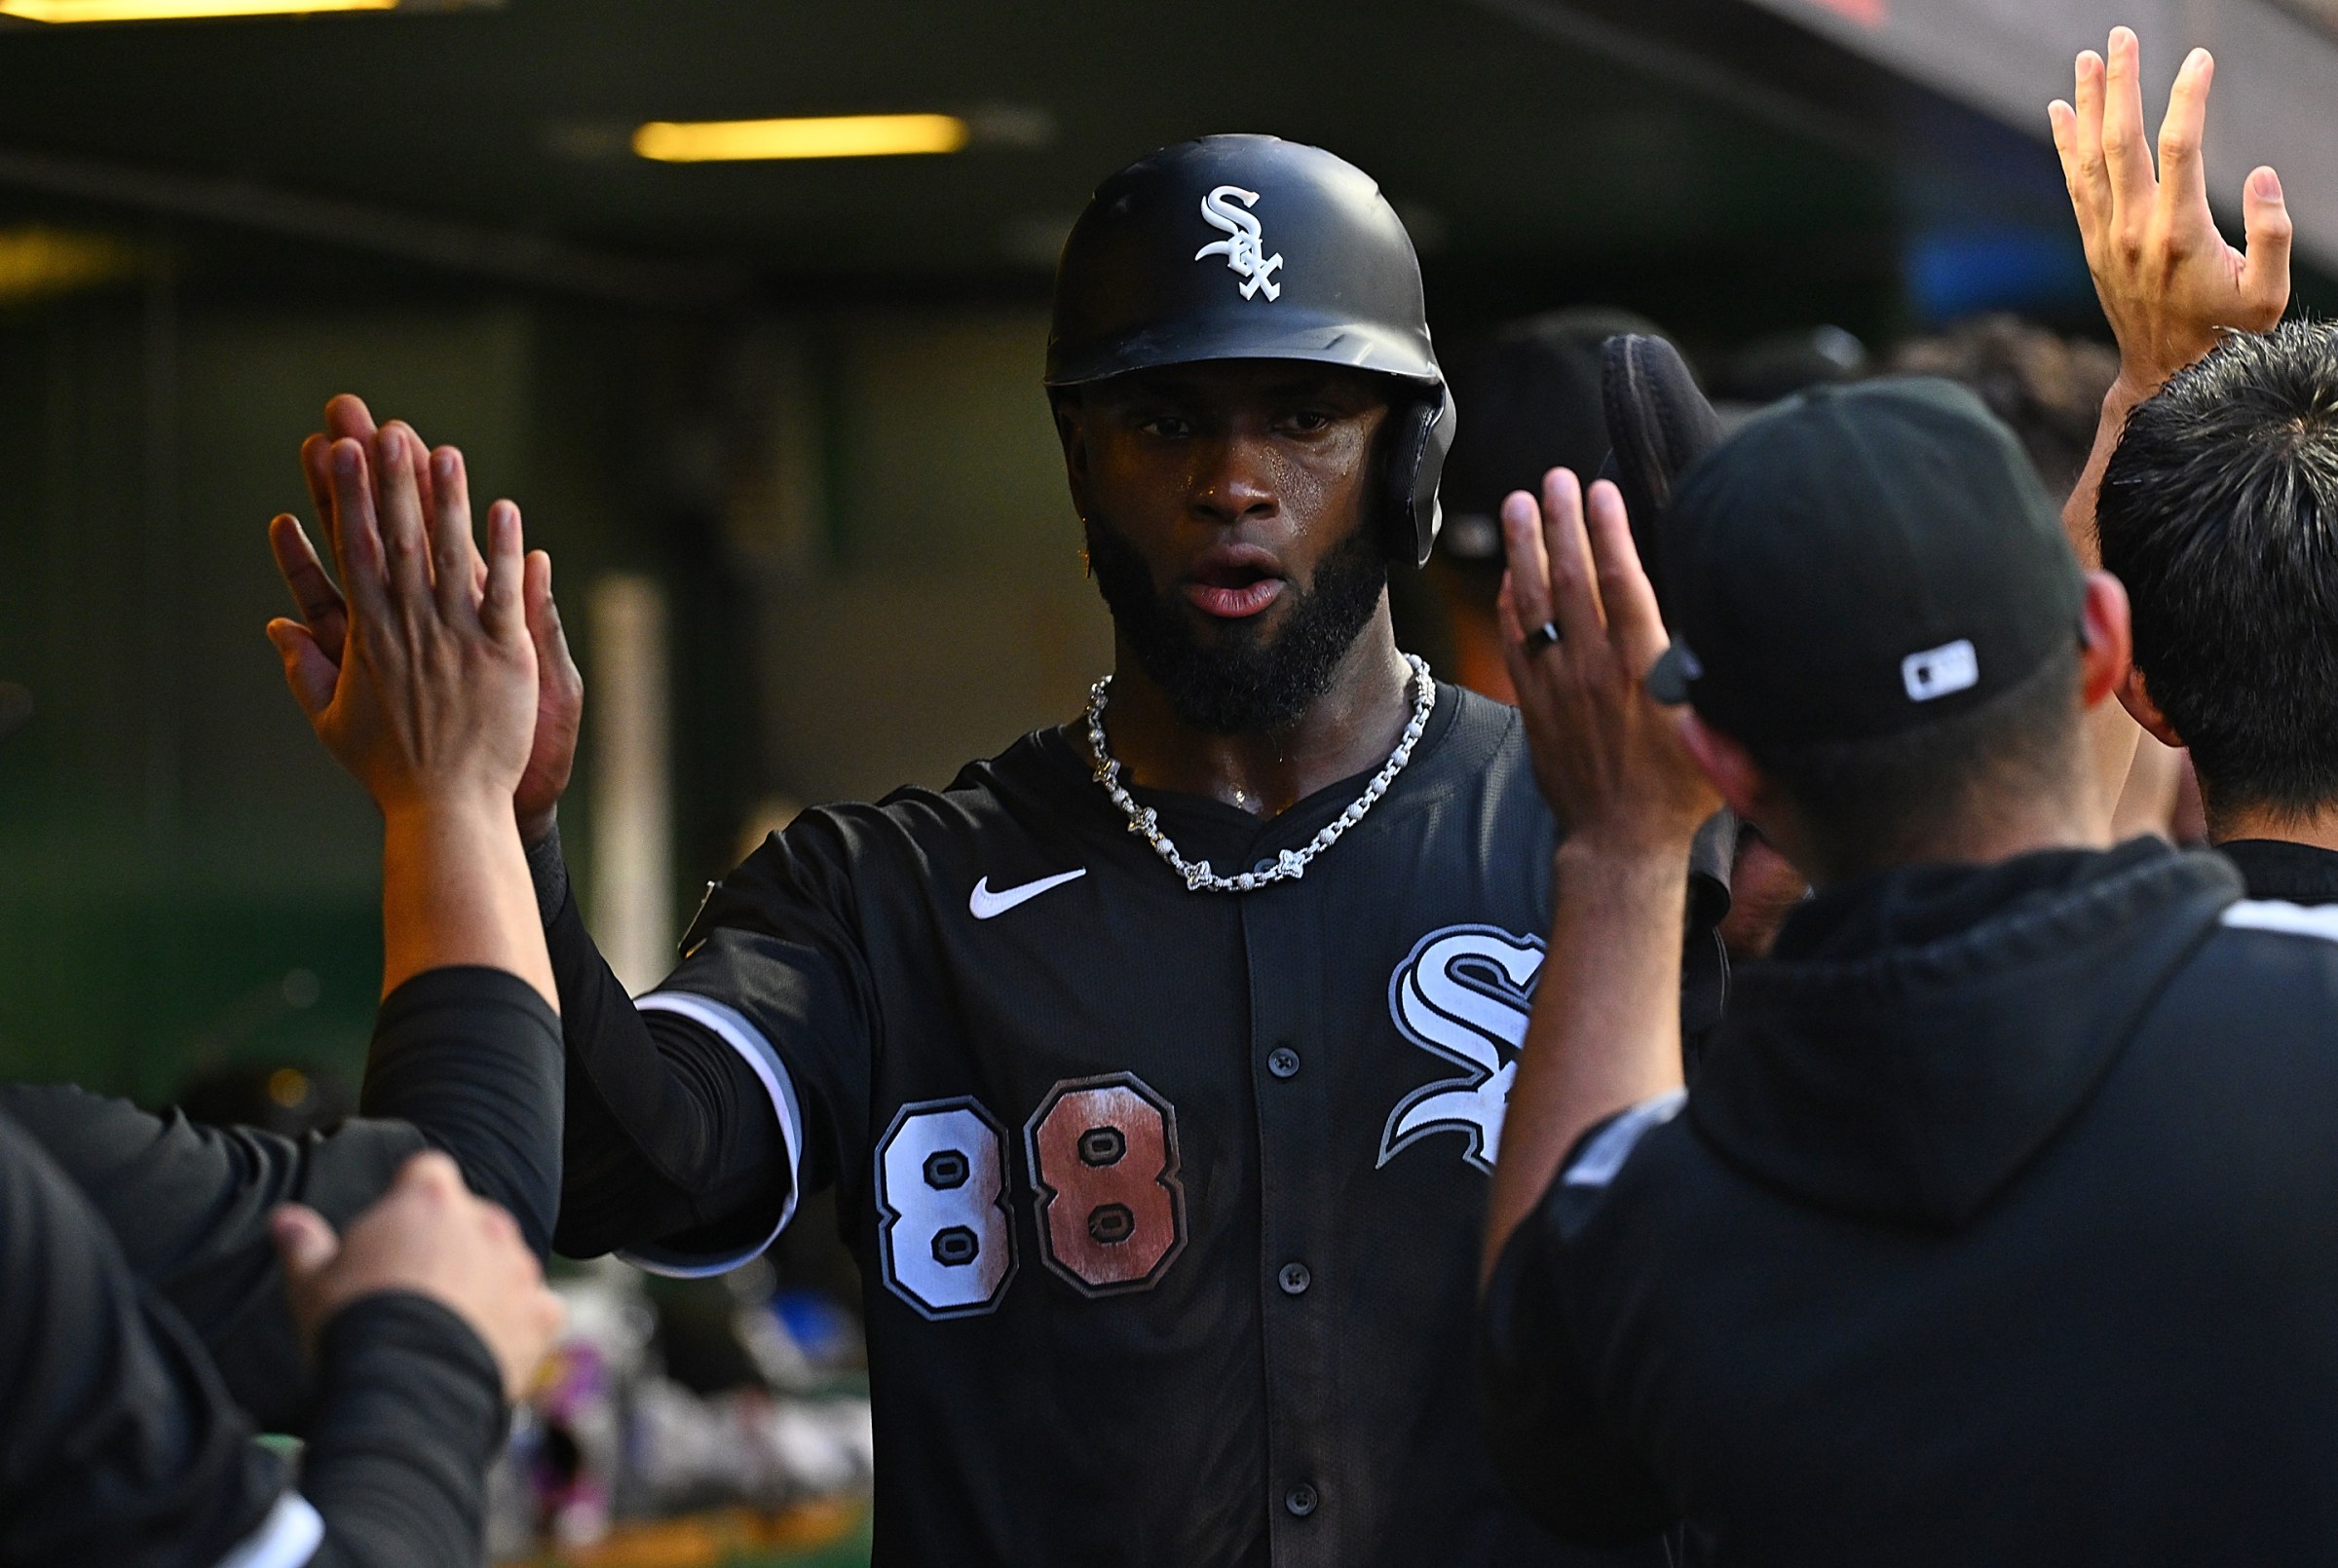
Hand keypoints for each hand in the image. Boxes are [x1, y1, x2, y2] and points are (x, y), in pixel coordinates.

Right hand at [271, 1152, 564, 1402]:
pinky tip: (487, 1348)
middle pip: (471, 1220)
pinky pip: (538, 1310)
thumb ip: (304, 1244)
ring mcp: (519, 1267)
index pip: (427, 1173)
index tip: (393, 1230)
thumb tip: (284, 1219)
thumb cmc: (353, 1326)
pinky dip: (519, 1325)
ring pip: (505, 1263)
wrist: (404, 1389)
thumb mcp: (311, 1283)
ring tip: (446, 1326)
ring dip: (486, 1283)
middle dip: (449, 1245)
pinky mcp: (542, 1314)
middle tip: (415, 1289)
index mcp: (429, 1200)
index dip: (409, 1197)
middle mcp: (485, 1223)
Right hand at [274, 395, 582, 841]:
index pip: (355, 552)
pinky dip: (505, 551)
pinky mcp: (504, 655)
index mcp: (368, 637)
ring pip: (452, 555)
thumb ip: (305, 669)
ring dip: (447, 500)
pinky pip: (504, 592)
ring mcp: (459, 638)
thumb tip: (276, 627)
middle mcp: (411, 627)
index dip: (348, 498)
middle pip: (400, 539)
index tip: (339, 452)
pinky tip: (506, 511)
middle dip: (391, 480)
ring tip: (443, 449)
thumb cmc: (389, 772)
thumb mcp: (332, 722)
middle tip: (383, 426)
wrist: (447, 809)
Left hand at [1497, 469, 1718, 857]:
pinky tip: (1508, 574)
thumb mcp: (1720, 732)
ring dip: (1524, 550)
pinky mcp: (1534, 705)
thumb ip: (1718, 678)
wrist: (1621, 843)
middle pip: (1570, 579)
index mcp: (1641, 667)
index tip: (1600, 490)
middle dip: (1560, 522)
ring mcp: (1557, 685)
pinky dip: (1509, 605)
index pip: (1621, 581)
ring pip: (1534, 603)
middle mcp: (1593, 668)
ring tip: (1519, 505)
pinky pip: (1514, 643)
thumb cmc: (1681, 790)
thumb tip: (1731, 628)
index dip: (1608, 531)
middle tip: (1553, 478)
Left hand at [2049, 29, 2289, 395]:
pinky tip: (2059, 112)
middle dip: (2121, 84)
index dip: (2188, 98)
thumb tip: (2260, 174)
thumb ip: (2273, 233)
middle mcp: (2134, 229)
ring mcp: (2107, 237)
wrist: (2166, 375)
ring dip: (2087, 104)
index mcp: (2181, 233)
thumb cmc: (2228, 332)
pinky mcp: (2093, 245)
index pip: (2181, 147)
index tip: (2200, 59)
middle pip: (2122, 141)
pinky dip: (2065, 145)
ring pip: (2091, 157)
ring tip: (2086, 59)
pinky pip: (2075, 184)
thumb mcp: (2267, 294)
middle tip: (2120, 37)